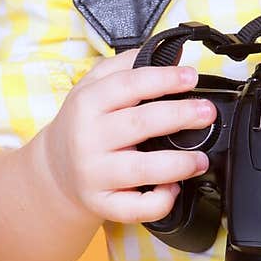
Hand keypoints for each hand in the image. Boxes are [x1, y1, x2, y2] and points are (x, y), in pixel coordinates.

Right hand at [36, 47, 217, 225]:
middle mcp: (89, 138)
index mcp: (88, 103)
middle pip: (140, 124)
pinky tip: (173, 188)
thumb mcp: (94, 86)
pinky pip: (135, 208)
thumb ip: (130, 65)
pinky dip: (160, 200)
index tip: (191, 76)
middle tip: (206, 112)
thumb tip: (171, 52)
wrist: (53, 170)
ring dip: (178, 164)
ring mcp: (94, 173)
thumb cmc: (83, 124)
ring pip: (141, 169)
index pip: (128, 85)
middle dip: (180, 116)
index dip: (163, 79)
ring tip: (200, 158)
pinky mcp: (102, 203)